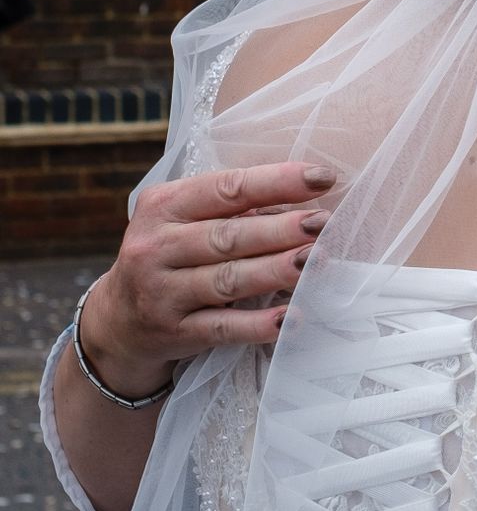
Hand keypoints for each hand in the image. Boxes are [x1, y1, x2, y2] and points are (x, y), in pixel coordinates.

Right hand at [78, 162, 336, 392]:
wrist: (119, 321)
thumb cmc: (172, 257)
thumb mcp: (184, 222)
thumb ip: (231, 209)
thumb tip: (306, 199)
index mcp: (164, 206)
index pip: (225, 189)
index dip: (276, 182)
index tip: (323, 178)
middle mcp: (156, 247)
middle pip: (227, 236)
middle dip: (280, 229)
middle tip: (324, 223)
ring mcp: (161, 292)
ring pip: (227, 280)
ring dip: (275, 270)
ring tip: (316, 260)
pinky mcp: (174, 332)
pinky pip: (221, 328)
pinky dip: (256, 325)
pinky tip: (289, 319)